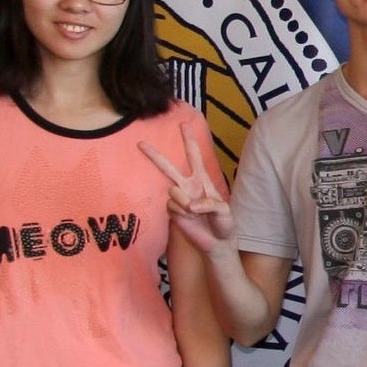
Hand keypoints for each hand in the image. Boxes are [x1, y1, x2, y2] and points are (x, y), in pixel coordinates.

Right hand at [140, 126, 235, 254]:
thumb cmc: (225, 223)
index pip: (194, 156)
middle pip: (169, 168)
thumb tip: (191, 205)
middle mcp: (188, 186)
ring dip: (185, 202)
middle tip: (141, 143)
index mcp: (202, 179)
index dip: (189, 140)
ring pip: (173, 192)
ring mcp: (180, 198)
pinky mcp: (174, 212)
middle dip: (155, 156)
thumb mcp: (224, 211)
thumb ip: (210, 204)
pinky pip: (172, 206)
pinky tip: (189, 219)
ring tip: (196, 213)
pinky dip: (182, 213)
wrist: (217, 242)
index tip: (183, 124)